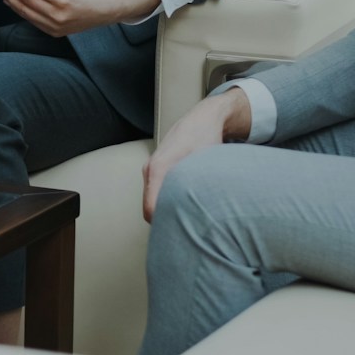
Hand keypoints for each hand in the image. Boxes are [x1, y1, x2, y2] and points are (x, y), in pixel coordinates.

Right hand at [143, 88, 250, 221]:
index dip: (163, 225)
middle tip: (190, 231)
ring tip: (190, 216)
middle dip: (166, 219)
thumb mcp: (205, 164)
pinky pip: (157, 190)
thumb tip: (199, 214)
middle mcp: (150, 169)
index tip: (180, 236)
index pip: (150, 209)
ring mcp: (152, 168)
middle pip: (150, 206)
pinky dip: (169, 199)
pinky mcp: (158, 168)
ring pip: (154, 198)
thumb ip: (197, 188)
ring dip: (168, 208)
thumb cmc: (205, 138)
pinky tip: (188, 201)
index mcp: (158, 169)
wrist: (203, 118)